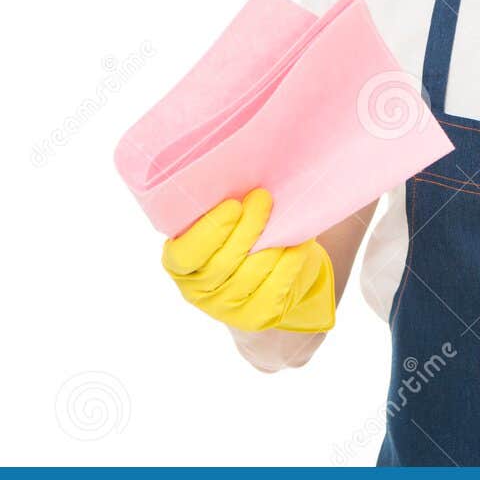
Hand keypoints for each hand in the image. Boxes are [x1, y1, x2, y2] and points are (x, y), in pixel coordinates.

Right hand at [161, 188, 335, 332]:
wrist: (270, 275)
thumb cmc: (243, 234)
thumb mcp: (225, 219)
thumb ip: (222, 203)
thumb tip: (240, 163)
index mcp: (180, 262)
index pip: (184, 254)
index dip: (208, 231)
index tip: (233, 205)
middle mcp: (197, 289)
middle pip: (221, 262)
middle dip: (247, 227)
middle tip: (264, 198)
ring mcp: (225, 308)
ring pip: (250, 275)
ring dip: (271, 243)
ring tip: (285, 217)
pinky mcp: (255, 316)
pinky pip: (275, 290)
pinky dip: (289, 264)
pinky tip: (299, 245)